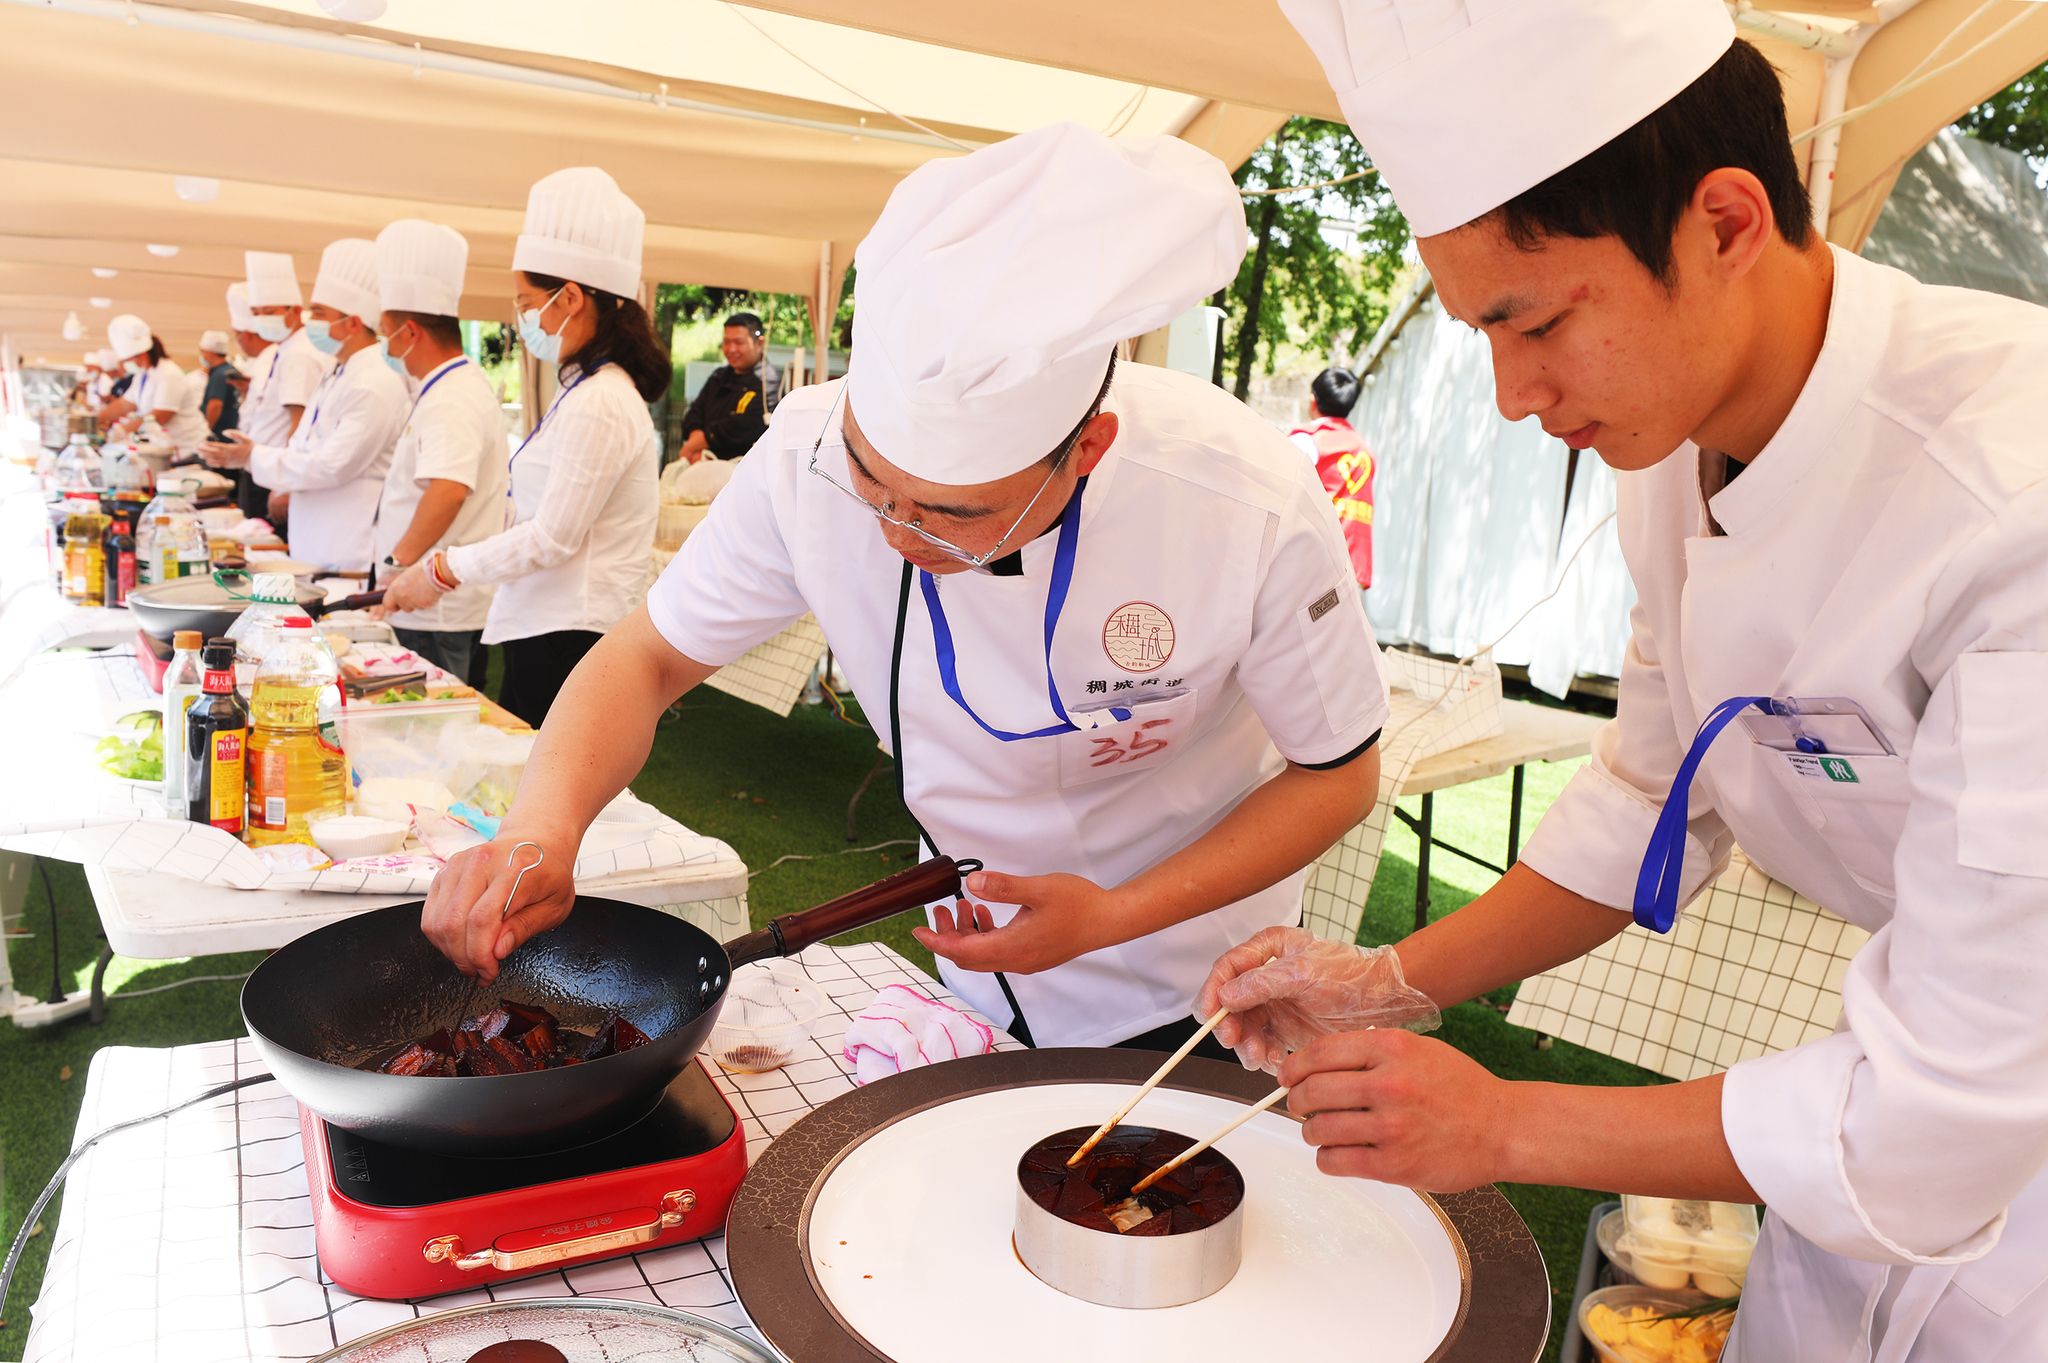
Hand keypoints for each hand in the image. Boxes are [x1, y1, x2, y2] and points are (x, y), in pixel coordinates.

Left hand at [200, 431, 253, 468]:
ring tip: (199, 454)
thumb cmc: (250, 448)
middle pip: (213, 453)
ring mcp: (228, 461)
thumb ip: (235, 434)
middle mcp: (228, 456)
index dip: (208, 445)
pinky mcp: (229, 465)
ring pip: (215, 459)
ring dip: (206, 457)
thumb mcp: (245, 438)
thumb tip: (224, 432)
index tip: (201, 443)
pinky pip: (219, 465)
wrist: (255, 460)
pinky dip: (213, 464)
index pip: (217, 446)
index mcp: (231, 448)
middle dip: (203, 451)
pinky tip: (207, 462)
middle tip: (195, 448)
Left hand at [378, 562, 441, 614]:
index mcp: (395, 590)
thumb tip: (382, 582)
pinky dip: (425, 601)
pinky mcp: (425, 606)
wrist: (436, 573)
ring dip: (416, 602)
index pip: (387, 604)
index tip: (394, 603)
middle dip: (406, 603)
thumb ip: (394, 583)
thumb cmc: (420, 571)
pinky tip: (428, 592)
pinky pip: (423, 606)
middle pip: (402, 607)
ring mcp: (414, 603)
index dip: (391, 604)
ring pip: (413, 607)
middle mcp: (403, 598)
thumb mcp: (404, 575)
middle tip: (411, 594)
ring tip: (422, 590)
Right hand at [421, 833, 576, 980]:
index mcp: (515, 869)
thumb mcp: (555, 906)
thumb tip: (497, 951)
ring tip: (471, 960)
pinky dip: (441, 937)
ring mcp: (459, 865)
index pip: (483, 919)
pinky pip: (430, 914)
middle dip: (464, 958)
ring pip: (437, 921)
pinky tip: (461, 944)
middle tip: (480, 972)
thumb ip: (525, 927)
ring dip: (450, 950)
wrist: (538, 841)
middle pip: (454, 922)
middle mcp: (481, 862)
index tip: (489, 972)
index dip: (481, 955)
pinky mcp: (445, 872)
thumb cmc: (550, 874)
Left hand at [911, 869, 1122, 974]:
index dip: (936, 942)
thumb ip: (1003, 887)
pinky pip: (997, 950)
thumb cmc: (1078, 904)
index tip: (917, 930)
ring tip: (961, 906)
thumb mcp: (1038, 888)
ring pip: (982, 954)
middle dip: (948, 935)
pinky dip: (984, 934)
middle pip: (968, 957)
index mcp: (1012, 947)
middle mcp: (1015, 960)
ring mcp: (1025, 959)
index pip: (962, 952)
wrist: (1108, 921)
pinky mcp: (1032, 954)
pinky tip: (985, 912)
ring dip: (966, 933)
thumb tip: (972, 882)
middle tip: (939, 909)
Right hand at [1196, 926, 1439, 1073]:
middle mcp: (1266, 976)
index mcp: (1268, 950)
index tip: (1211, 1014)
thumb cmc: (1350, 974)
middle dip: (1230, 1024)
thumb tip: (1227, 994)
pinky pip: (1263, 1044)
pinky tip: (1276, 1061)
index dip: (1213, 991)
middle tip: (1235, 1040)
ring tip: (1261, 1057)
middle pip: (1230, 1002)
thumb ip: (1262, 982)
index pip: (1227, 968)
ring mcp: (1274, 1003)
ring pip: (1243, 1027)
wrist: (1382, 999)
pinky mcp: (1284, 1027)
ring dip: (1246, 1045)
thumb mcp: (1304, 973)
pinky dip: (1264, 1055)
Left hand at [1281, 1029, 1513, 1191]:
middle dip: (1296, 1100)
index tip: (1286, 1075)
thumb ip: (1371, 1052)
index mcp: (1392, 1049)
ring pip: (1319, 1129)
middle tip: (1299, 1104)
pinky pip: (1335, 1161)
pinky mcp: (1394, 1165)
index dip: (1294, 1065)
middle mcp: (1389, 1084)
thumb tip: (1318, 1062)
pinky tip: (1336, 1153)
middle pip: (1313, 1090)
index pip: (1321, 1052)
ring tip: (1321, 1131)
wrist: (1502, 1128)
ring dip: (1311, 1131)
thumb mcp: (1417, 1049)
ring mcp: (1391, 1127)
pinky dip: (1326, 1158)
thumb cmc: (1461, 1088)